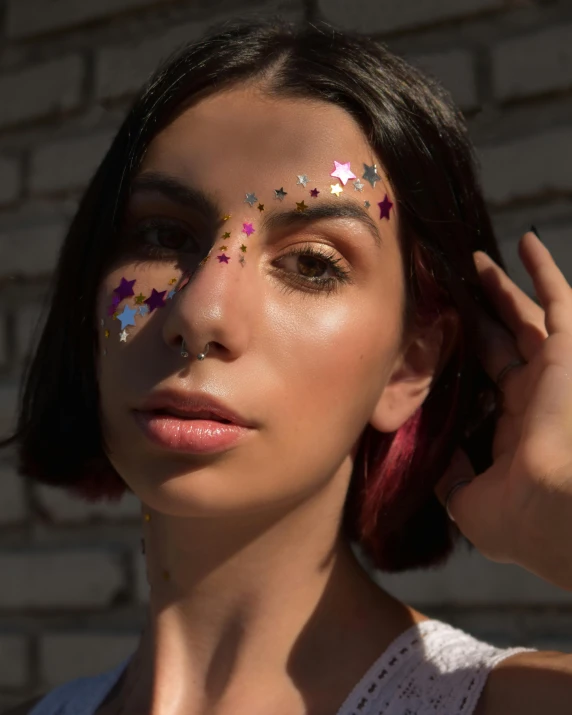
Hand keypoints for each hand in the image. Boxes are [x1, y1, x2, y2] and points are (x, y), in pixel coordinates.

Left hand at [434, 230, 571, 590]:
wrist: (560, 511)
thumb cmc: (521, 519)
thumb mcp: (470, 504)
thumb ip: (451, 477)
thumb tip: (430, 455)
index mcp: (515, 427)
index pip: (486, 380)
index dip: (465, 355)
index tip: (440, 333)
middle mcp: (535, 394)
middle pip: (500, 341)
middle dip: (478, 314)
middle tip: (452, 288)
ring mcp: (554, 370)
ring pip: (524, 316)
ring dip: (501, 287)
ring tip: (473, 261)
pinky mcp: (567, 352)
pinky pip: (559, 301)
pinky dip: (544, 271)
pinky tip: (525, 243)